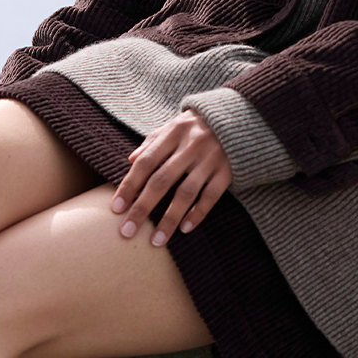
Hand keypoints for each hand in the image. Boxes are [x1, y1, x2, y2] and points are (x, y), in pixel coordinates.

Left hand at [110, 110, 233, 246]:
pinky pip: (211, 196)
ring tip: (156, 241)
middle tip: (126, 231)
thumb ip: (153, 141)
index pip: (146, 162)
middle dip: (142, 208)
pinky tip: (185, 229)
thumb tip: (131, 160)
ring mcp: (211, 159)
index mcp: (174, 132)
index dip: (130, 186)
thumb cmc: (199, 125)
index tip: (116, 209)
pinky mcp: (228, 171)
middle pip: (162, 181)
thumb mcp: (175, 125)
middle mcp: (192, 145)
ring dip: (169, 219)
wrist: (240, 117)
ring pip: (186, 193)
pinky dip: (198, 213)